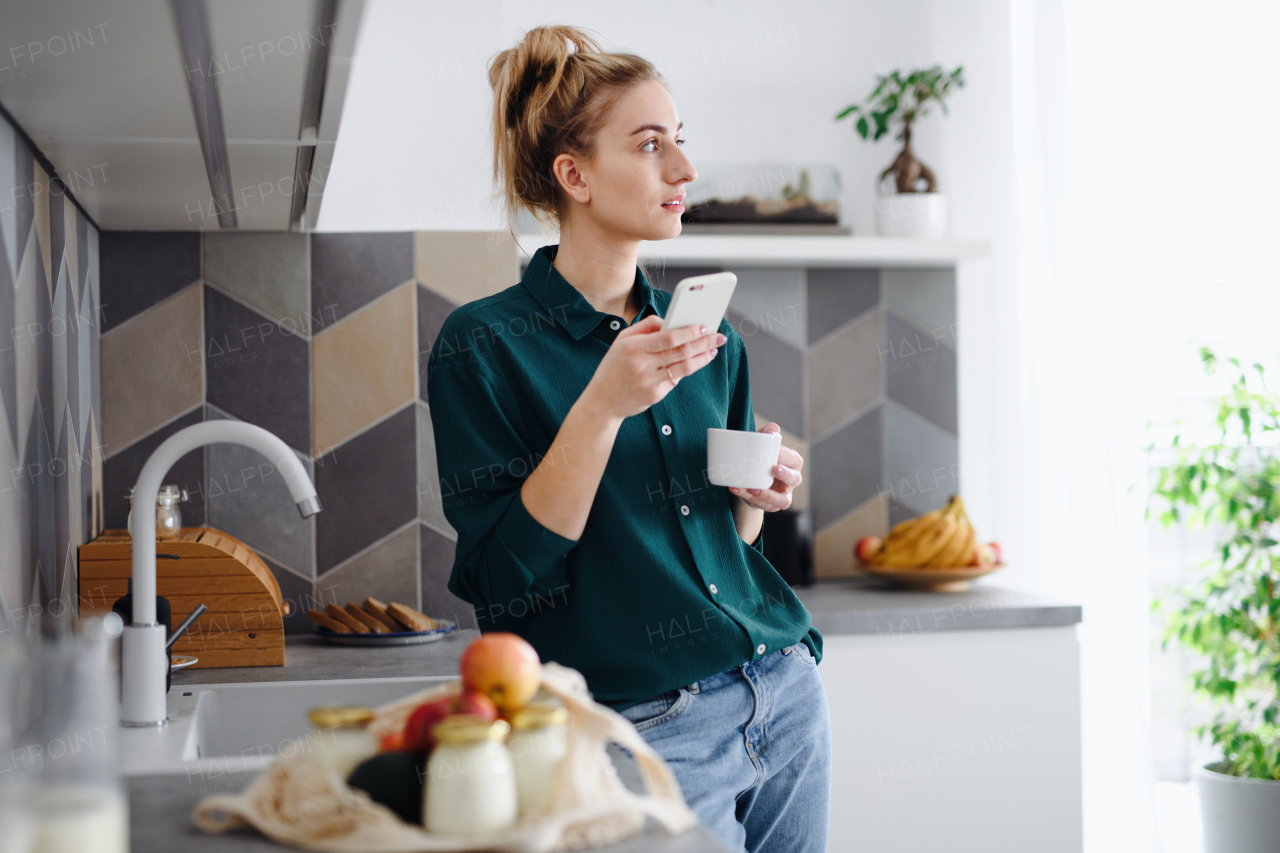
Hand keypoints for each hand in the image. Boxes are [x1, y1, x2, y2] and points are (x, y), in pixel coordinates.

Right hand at [581, 314, 725, 419]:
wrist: (602, 401)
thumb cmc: (613, 367)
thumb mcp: (621, 340)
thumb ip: (645, 327)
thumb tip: (669, 321)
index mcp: (632, 347)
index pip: (668, 337)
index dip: (689, 332)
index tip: (704, 327)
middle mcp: (641, 365)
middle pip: (681, 352)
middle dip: (704, 343)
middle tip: (719, 337)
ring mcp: (649, 382)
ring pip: (684, 368)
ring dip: (702, 358)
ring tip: (712, 351)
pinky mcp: (654, 396)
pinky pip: (675, 380)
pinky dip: (685, 371)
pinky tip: (693, 363)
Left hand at [729, 423, 802, 511]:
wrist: (753, 477)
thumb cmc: (762, 457)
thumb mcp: (764, 442)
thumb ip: (768, 432)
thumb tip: (771, 432)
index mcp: (793, 462)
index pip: (793, 459)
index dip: (785, 456)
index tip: (773, 452)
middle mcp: (793, 479)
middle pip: (794, 479)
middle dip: (785, 475)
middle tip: (773, 469)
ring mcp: (783, 495)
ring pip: (783, 501)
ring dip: (768, 495)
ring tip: (752, 488)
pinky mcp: (772, 506)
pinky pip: (763, 505)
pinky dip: (749, 498)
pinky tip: (737, 489)